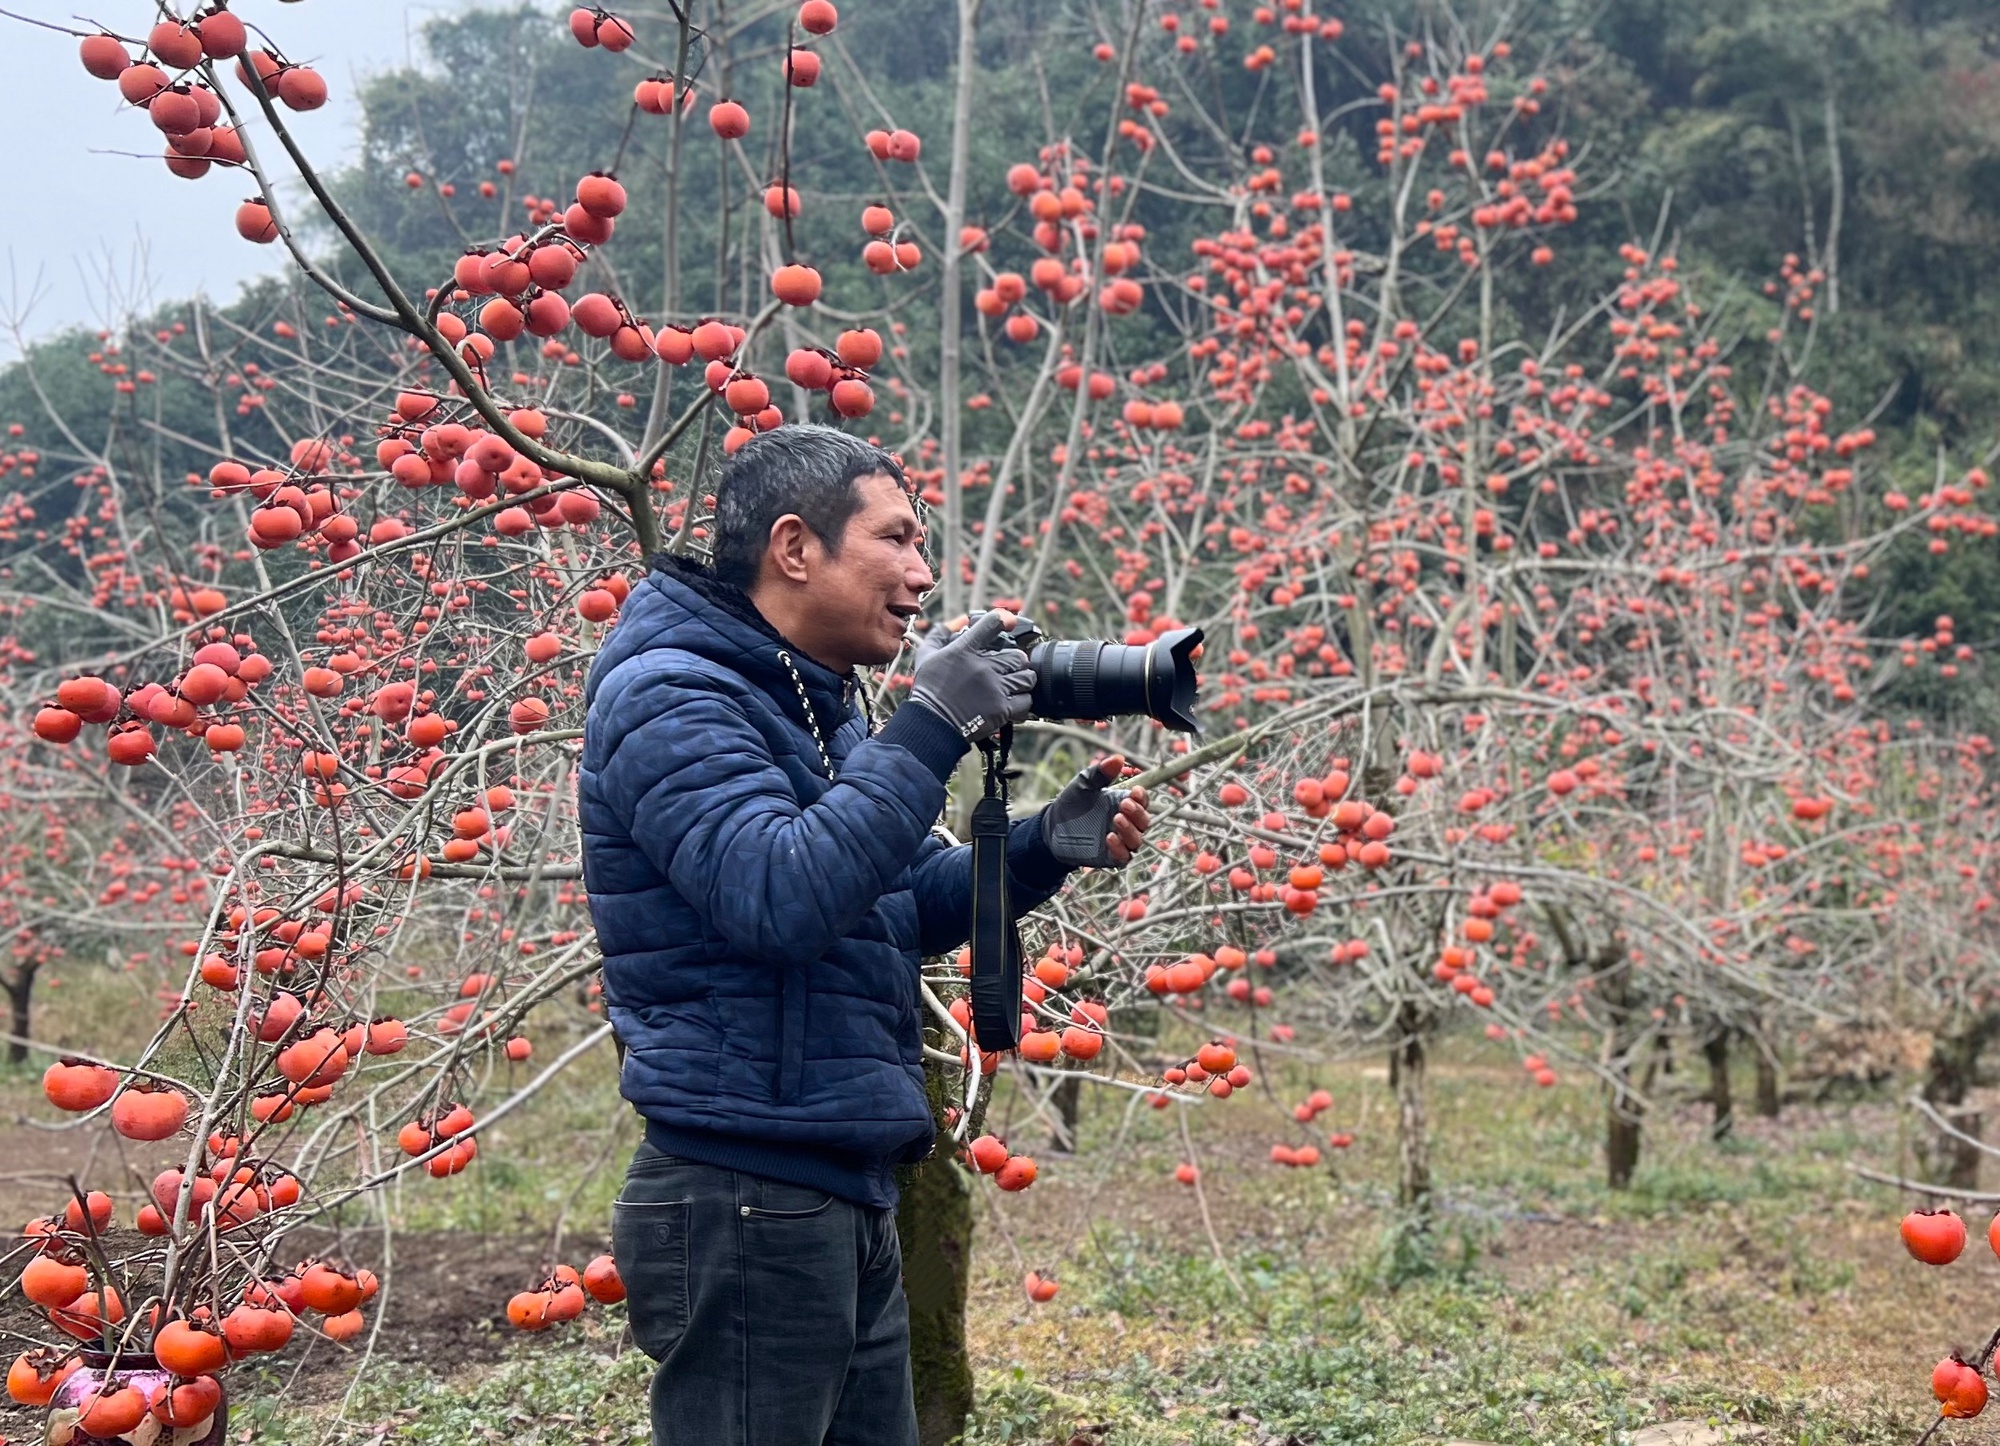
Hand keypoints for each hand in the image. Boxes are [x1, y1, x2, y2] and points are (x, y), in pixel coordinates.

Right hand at [905, 610, 1035, 740]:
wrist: (930, 723)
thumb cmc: (928, 690)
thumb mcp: (926, 655)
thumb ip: (941, 633)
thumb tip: (961, 620)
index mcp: (965, 650)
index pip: (992, 624)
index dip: (1005, 620)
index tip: (1008, 622)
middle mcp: (983, 667)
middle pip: (1018, 656)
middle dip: (1017, 661)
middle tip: (1010, 667)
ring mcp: (994, 688)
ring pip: (1026, 678)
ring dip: (1023, 680)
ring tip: (1014, 685)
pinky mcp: (1001, 709)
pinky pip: (1026, 701)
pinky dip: (1023, 701)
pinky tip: (1013, 702)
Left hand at [1042, 754, 1151, 867]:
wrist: (1052, 828)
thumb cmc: (1071, 804)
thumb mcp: (1084, 784)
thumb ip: (1100, 772)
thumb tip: (1117, 758)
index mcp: (1122, 804)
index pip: (1142, 802)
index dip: (1142, 797)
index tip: (1135, 791)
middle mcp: (1125, 823)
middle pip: (1144, 821)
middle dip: (1137, 812)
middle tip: (1123, 804)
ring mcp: (1119, 841)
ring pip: (1137, 840)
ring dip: (1130, 829)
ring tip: (1116, 818)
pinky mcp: (1111, 857)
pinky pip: (1124, 857)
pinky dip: (1120, 848)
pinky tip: (1109, 837)